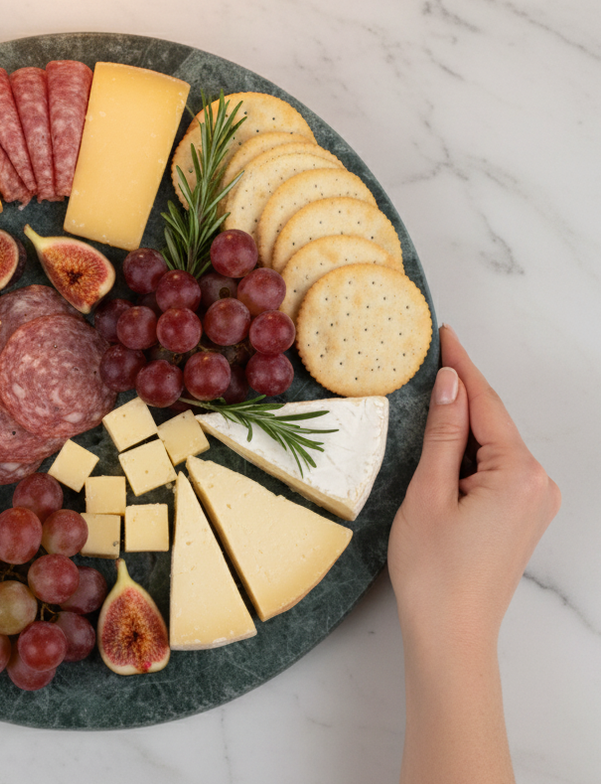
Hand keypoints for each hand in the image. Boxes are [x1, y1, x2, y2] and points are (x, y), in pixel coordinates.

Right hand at [388, 325, 559, 648]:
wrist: (451, 633)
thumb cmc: (432, 568)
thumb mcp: (428, 492)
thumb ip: (444, 433)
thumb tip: (451, 383)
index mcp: (518, 474)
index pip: (487, 404)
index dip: (463, 365)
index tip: (446, 333)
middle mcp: (538, 483)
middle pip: (493, 423)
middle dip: (462, 395)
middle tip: (429, 362)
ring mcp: (535, 501)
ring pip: (493, 446)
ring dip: (463, 427)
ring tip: (428, 405)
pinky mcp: (524, 516)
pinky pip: (496, 468)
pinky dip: (470, 454)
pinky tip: (445, 448)